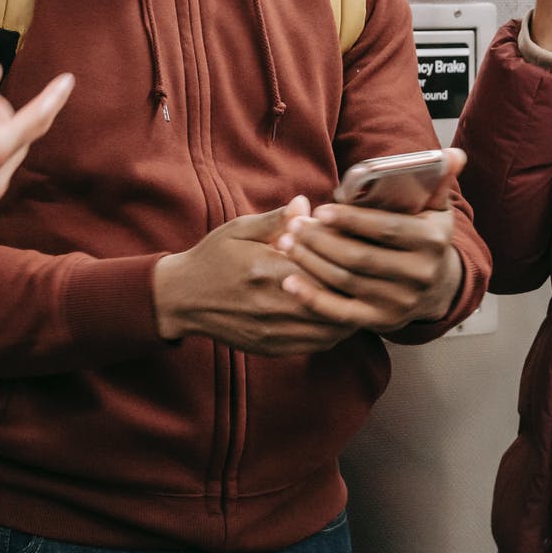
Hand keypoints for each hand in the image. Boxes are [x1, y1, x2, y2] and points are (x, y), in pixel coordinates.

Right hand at [152, 199, 357, 355]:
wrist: (183, 298)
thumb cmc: (213, 258)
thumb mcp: (239, 230)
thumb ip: (275, 220)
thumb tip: (305, 204)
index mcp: (266, 269)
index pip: (322, 266)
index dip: (343, 258)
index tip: (354, 249)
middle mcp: (272, 304)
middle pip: (331, 300)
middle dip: (353, 289)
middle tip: (368, 275)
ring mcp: (273, 331)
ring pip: (330, 328)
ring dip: (348, 313)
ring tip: (359, 296)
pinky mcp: (272, 348)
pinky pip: (315, 345)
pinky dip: (333, 331)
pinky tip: (337, 316)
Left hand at [276, 150, 468, 330]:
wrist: (437, 286)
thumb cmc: (425, 236)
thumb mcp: (435, 208)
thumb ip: (437, 180)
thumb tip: (453, 153)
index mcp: (432, 241)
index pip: (387, 229)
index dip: (352, 220)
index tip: (320, 210)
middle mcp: (419, 275)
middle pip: (361, 257)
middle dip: (322, 240)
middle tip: (294, 225)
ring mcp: (400, 302)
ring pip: (347, 281)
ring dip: (311, 262)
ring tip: (286, 243)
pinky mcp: (382, 321)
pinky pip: (342, 313)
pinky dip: (313, 299)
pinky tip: (290, 282)